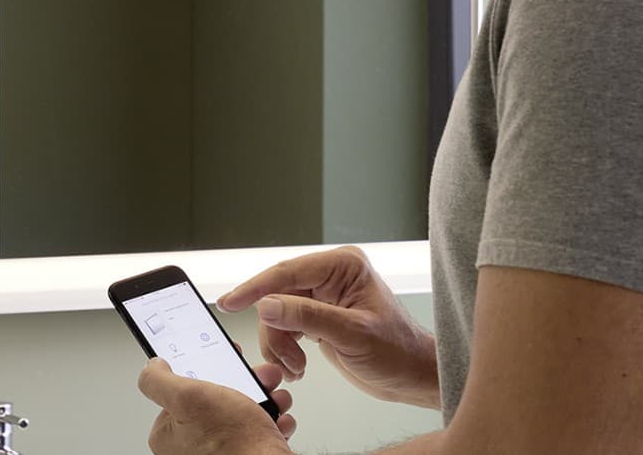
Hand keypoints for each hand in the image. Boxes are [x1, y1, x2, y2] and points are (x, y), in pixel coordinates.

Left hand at [138, 357, 294, 453]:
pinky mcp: (243, 454)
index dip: (205, 371)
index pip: (182, 391)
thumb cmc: (234, 444)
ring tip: (273, 398)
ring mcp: (218, 452)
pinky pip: (256, 431)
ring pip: (240, 413)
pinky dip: (271, 421)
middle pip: (216, 399)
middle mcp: (192, 446)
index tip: (221, 361)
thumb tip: (151, 368)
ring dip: (262, 400)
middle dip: (243, 385)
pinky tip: (277, 419)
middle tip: (257, 378)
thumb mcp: (190, 397)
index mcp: (170, 435)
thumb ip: (161, 381)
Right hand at [218, 246, 439, 408]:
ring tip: (298, 366)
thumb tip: (267, 305)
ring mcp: (322, 295)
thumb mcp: (352, 334)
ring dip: (280, 344)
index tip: (230, 302)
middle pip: (278, 295)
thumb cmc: (397, 351)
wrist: (411, 375)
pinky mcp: (317, 315)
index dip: (256, 288)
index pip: (288, 272)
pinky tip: (299, 364)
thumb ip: (308, 317)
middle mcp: (331, 275)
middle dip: (276, 330)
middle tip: (284, 357)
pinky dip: (285, 349)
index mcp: (343, 266)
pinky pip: (284, 327)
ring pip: (276, 314)